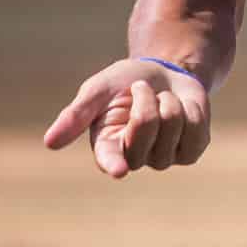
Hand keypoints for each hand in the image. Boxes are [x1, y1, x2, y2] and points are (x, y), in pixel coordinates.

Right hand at [42, 58, 211, 178]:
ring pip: (173, 126)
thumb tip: (49, 143)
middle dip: (147, 98)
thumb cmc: (126, 82)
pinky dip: (192, 109)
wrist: (166, 75)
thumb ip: (77, 113)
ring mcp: (163, 158)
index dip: (114, 163)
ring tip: (161, 100)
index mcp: (106, 146)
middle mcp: (133, 158)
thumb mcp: (99, 89)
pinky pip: (197, 129)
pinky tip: (182, 110)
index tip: (119, 171)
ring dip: (169, 101)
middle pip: (147, 128)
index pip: (109, 160)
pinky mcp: (190, 153)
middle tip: (143, 90)